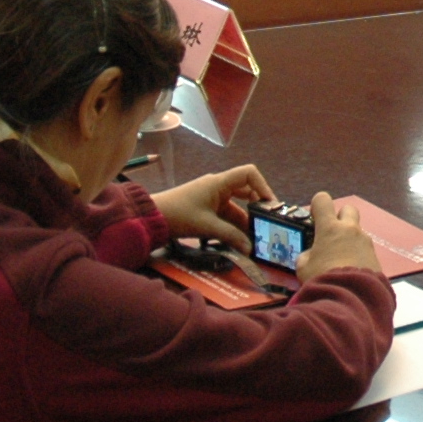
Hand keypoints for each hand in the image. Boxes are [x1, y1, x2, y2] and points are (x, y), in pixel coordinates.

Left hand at [153, 164, 276, 251]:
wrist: (152, 218)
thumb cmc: (179, 215)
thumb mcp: (208, 226)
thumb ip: (231, 236)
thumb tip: (250, 248)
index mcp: (219, 183)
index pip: (249, 174)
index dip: (263, 186)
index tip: (270, 205)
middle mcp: (218, 187)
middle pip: (246, 191)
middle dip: (256, 208)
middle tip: (267, 223)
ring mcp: (212, 198)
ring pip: (236, 206)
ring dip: (245, 220)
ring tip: (255, 237)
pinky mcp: (206, 209)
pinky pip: (226, 214)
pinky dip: (233, 225)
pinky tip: (239, 239)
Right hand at [297, 192, 383, 281]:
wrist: (352, 298)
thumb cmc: (323, 279)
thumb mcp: (303, 268)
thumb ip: (307, 256)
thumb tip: (312, 255)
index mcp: (330, 228)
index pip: (322, 200)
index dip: (317, 206)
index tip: (315, 217)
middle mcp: (350, 230)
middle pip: (348, 209)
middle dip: (340, 218)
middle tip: (332, 235)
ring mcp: (366, 242)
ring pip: (358, 232)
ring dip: (350, 241)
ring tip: (341, 261)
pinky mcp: (376, 257)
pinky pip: (365, 250)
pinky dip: (358, 256)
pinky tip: (352, 272)